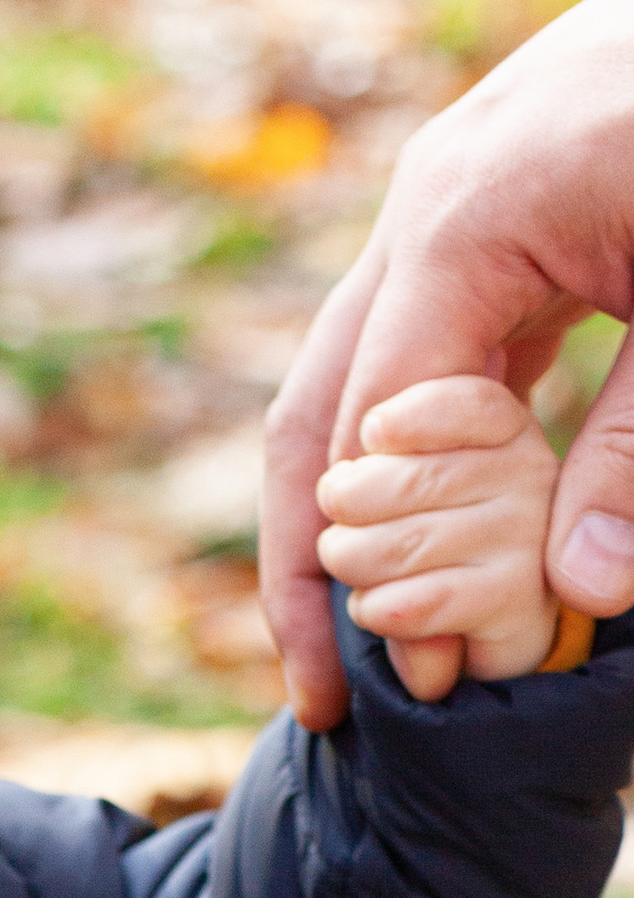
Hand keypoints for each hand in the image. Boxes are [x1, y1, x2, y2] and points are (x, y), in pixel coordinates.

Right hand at [261, 0, 633, 725]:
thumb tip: (583, 597)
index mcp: (463, 222)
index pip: (380, 436)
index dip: (392, 569)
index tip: (430, 680)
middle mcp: (426, 208)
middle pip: (320, 414)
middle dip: (315, 564)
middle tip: (323, 699)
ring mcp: (453, 198)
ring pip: (357, 379)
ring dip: (354, 511)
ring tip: (361, 636)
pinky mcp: (499, 204)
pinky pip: (426, 341)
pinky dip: (422, 445)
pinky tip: (443, 528)